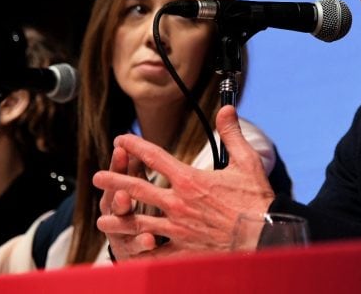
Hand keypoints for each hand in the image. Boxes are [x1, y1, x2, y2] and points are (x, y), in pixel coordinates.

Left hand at [93, 105, 275, 258]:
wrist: (264, 237)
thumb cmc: (256, 200)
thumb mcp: (246, 162)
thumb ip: (232, 134)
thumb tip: (226, 109)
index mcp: (190, 180)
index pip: (154, 157)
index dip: (135, 145)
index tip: (121, 139)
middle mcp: (178, 203)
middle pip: (137, 189)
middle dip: (115, 181)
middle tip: (96, 178)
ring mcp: (178, 228)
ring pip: (139, 221)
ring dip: (118, 218)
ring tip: (102, 217)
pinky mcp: (183, 249)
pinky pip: (156, 251)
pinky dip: (141, 250)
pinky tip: (128, 251)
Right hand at [97, 146, 159, 259]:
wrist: (132, 247)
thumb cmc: (138, 209)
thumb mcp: (136, 187)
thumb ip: (135, 167)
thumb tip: (135, 141)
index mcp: (117, 194)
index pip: (117, 176)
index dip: (118, 164)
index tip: (121, 149)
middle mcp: (114, 215)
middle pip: (114, 205)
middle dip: (118, 199)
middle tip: (124, 194)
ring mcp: (121, 235)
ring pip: (122, 230)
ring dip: (128, 227)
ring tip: (141, 227)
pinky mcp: (130, 253)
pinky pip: (136, 251)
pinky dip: (142, 246)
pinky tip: (151, 241)